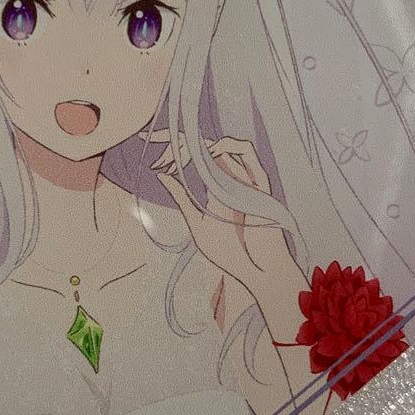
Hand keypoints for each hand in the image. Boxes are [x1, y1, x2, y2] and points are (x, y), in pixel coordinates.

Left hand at [141, 128, 299, 293]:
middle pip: (206, 146)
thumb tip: (161, 175)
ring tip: (179, 161)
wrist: (257, 270)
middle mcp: (230, 178)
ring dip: (200, 148)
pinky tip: (208, 159)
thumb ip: (182, 198)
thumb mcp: (196, 223)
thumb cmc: (230, 252)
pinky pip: (246, 152)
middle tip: (160, 161)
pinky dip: (226, 148)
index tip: (155, 161)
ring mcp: (246, 178)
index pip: (196, 156)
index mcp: (216, 186)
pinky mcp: (259, 181)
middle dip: (180, 144)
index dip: (175, 149)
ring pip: (224, 145)